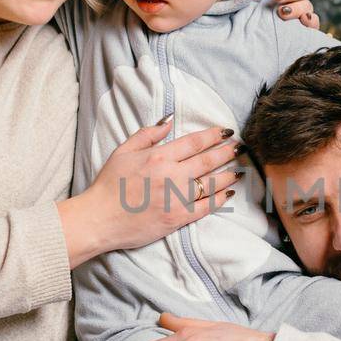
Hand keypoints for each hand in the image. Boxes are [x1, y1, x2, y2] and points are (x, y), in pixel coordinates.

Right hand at [59, 121, 241, 266]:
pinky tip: (229, 193)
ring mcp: (177, 198)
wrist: (100, 219)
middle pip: (207, 161)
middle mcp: (172, 175)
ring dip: (228, 175)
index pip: (194, 142)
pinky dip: (219, 199)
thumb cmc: (109, 184)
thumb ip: (147, 134)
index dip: (213, 136)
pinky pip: (205, 207)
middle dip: (227, 152)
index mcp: (159, 157)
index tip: (226, 132)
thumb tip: (169, 122)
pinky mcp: (178, 218)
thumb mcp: (123, 151)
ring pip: (211, 183)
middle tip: (240, 147)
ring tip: (239, 170)